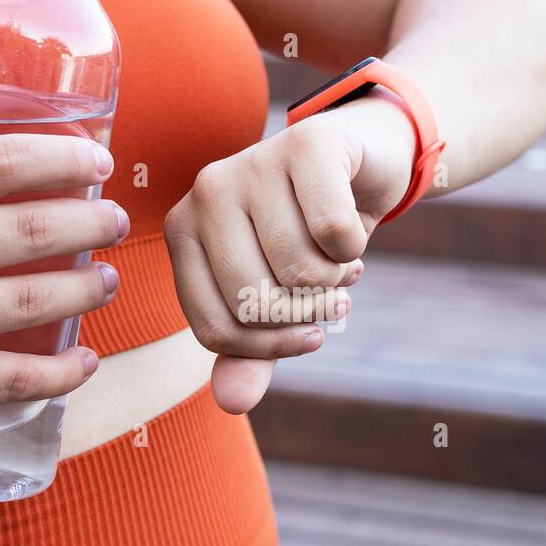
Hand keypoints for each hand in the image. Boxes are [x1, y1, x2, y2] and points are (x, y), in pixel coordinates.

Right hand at [0, 133, 127, 443]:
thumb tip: (8, 176)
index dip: (61, 156)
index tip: (97, 159)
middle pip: (28, 228)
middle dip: (90, 220)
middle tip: (115, 220)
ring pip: (31, 299)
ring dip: (85, 288)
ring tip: (107, 280)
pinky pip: (14, 379)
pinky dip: (62, 373)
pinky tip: (86, 362)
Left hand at [164, 93, 416, 412]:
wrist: (360, 160)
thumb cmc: (306, 234)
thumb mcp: (276, 297)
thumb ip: (251, 352)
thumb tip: (233, 403)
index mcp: (184, 231)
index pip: (214, 327)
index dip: (267, 349)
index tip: (307, 339)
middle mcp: (206, 192)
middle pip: (253, 301)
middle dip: (306, 315)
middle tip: (330, 299)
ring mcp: (252, 161)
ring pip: (298, 268)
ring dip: (336, 282)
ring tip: (341, 265)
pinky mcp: (306, 143)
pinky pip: (334, 231)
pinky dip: (355, 247)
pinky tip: (353, 233)